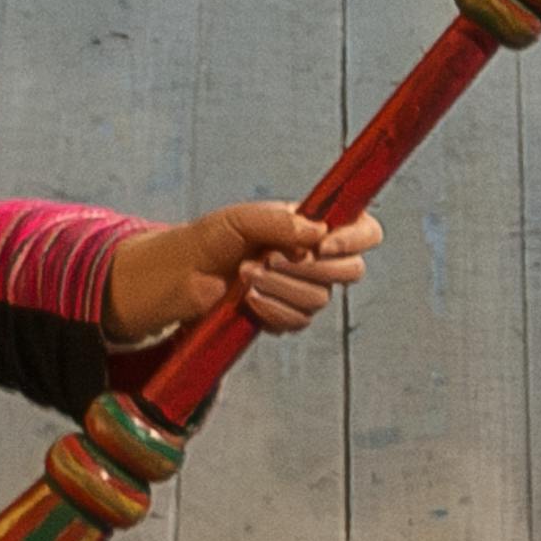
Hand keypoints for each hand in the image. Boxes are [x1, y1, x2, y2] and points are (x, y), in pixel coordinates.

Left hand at [109, 200, 378, 343]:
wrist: (178, 277)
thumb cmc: (206, 239)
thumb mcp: (240, 219)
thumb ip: (281, 222)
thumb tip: (317, 233)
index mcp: (310, 226)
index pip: (362, 230)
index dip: (354, 239)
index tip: (323, 245)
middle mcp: (313, 257)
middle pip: (350, 271)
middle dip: (309, 270)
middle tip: (267, 260)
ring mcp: (301, 289)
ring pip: (321, 299)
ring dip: (281, 289)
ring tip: (245, 276)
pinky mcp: (285, 315)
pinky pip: (299, 322)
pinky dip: (273, 311)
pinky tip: (247, 300)